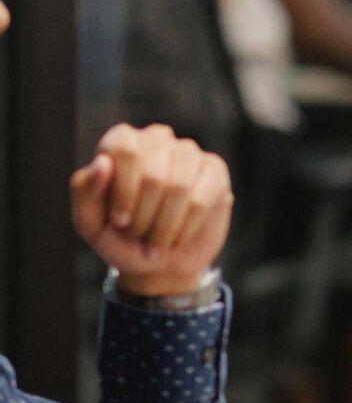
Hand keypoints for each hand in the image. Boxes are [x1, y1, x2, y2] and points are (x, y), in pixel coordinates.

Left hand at [70, 124, 232, 296]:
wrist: (158, 263)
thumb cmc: (120, 238)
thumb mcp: (90, 223)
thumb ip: (85, 192)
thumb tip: (102, 163)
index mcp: (122, 143)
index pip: (125, 149)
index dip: (123, 190)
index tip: (119, 222)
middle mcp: (157, 139)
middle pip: (153, 174)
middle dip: (144, 215)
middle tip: (139, 236)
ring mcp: (189, 153)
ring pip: (180, 186)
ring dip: (166, 225)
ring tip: (157, 242)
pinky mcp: (215, 170)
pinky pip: (202, 198)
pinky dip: (187, 226)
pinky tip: (178, 237)